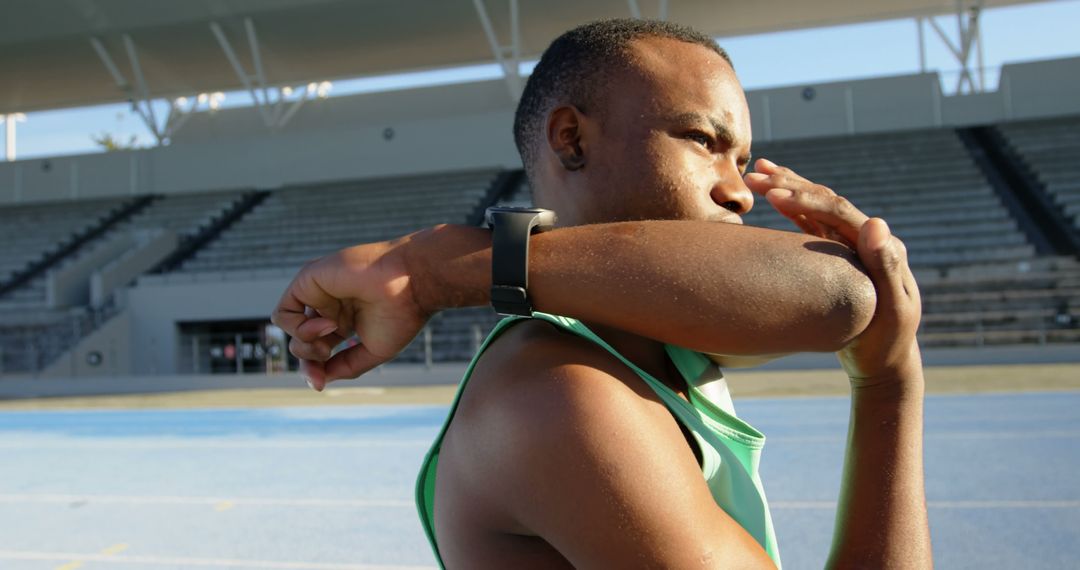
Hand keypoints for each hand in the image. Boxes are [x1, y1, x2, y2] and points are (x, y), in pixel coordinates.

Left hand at [270, 234, 429, 389]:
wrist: (413, 283)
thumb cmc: (401, 314)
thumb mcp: (373, 351)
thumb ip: (345, 366)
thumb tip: (318, 381)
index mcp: (344, 321)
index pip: (317, 349)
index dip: (314, 369)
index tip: (320, 384)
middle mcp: (328, 306)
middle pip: (300, 340)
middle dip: (308, 358)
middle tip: (326, 355)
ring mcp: (318, 292)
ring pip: (289, 327)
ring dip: (304, 343)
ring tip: (328, 337)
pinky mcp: (309, 279)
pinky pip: (283, 312)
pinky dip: (297, 327)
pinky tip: (325, 325)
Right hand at [744, 159, 921, 384]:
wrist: (884, 359)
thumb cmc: (888, 339)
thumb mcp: (893, 308)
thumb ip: (886, 266)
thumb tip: (876, 221)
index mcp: (879, 244)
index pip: (839, 212)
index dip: (806, 201)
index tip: (773, 196)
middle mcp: (864, 238)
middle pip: (824, 201)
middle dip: (790, 184)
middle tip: (756, 173)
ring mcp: (847, 245)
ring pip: (814, 208)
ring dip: (787, 188)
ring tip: (757, 172)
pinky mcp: (832, 256)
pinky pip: (809, 225)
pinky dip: (789, 209)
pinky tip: (770, 197)